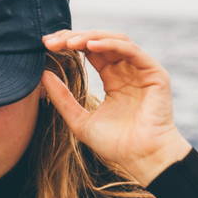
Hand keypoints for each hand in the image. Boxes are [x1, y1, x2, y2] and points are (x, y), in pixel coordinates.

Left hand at [41, 29, 191, 186]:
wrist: (141, 160)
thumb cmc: (114, 145)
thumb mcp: (79, 119)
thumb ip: (62, 97)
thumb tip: (42, 74)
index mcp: (112, 77)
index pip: (89, 50)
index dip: (68, 43)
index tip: (45, 44)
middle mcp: (126, 69)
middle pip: (99, 41)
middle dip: (74, 37)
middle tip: (51, 41)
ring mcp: (141, 69)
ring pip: (115, 40)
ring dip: (90, 37)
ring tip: (68, 43)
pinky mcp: (154, 73)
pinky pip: (131, 50)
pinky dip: (110, 44)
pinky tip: (90, 46)